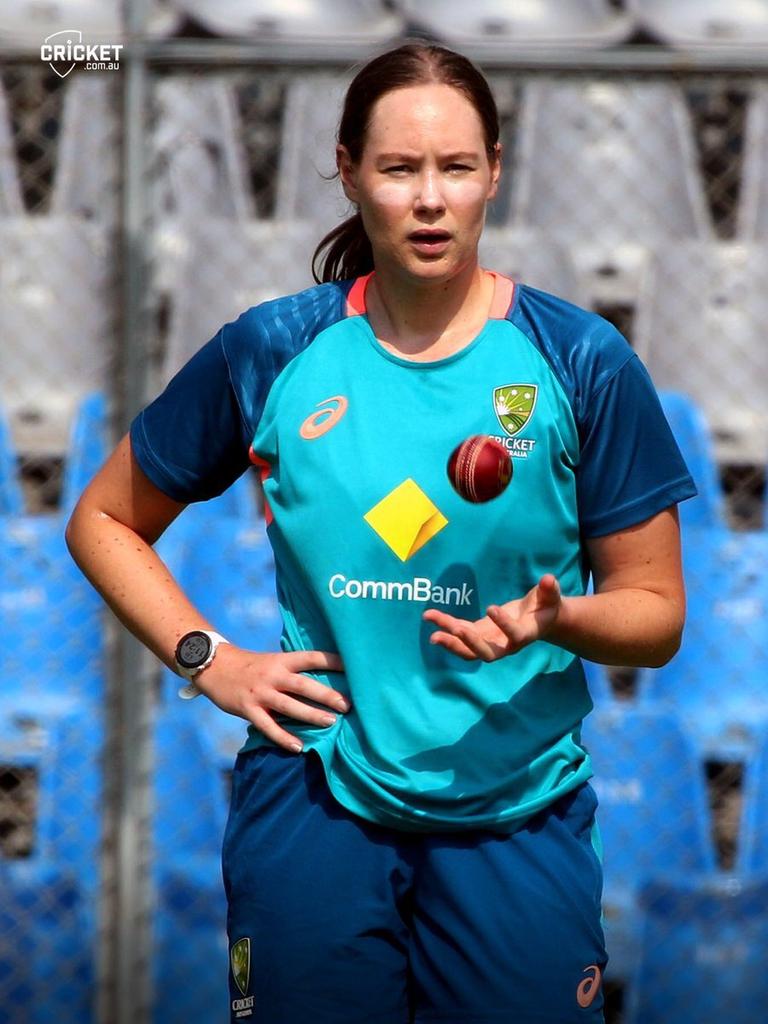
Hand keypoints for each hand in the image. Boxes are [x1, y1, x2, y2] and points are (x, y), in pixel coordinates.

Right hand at [195, 645, 348, 752]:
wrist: (214, 666)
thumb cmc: (251, 666)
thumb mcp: (272, 661)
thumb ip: (293, 672)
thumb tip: (322, 684)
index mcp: (281, 661)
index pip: (311, 658)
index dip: (332, 661)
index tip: (352, 667)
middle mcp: (273, 675)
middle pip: (304, 685)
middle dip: (327, 695)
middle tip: (348, 705)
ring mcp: (260, 693)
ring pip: (289, 706)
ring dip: (311, 715)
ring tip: (331, 723)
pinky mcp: (248, 709)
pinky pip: (268, 726)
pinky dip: (284, 738)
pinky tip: (299, 747)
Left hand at [422, 574, 561, 661]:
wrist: (538, 620)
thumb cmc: (546, 607)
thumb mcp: (550, 597)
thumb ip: (550, 590)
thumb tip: (549, 579)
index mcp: (525, 635)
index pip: (514, 635)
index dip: (503, 624)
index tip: (491, 608)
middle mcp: (506, 645)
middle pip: (486, 653)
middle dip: (470, 643)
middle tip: (455, 630)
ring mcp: (491, 642)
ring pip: (468, 650)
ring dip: (450, 641)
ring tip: (432, 630)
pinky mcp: (480, 635)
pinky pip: (460, 635)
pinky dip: (446, 627)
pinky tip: (430, 617)